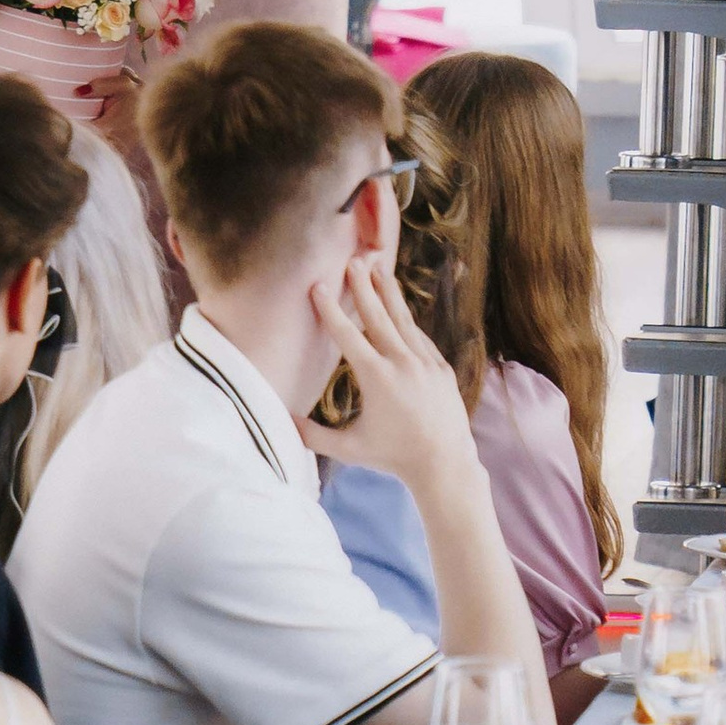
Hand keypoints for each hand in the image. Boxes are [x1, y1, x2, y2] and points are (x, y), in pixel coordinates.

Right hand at [303, 251, 479, 493]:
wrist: (445, 463)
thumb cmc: (392, 457)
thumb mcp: (348, 448)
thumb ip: (312, 435)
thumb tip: (280, 422)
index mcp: (377, 378)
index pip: (347, 336)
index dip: (330, 310)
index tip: (318, 286)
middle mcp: (402, 363)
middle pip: (378, 317)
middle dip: (363, 287)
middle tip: (353, 260)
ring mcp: (425, 363)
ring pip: (403, 320)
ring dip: (389, 293)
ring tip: (380, 268)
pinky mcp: (441, 368)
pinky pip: (420, 338)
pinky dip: (407, 321)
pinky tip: (399, 308)